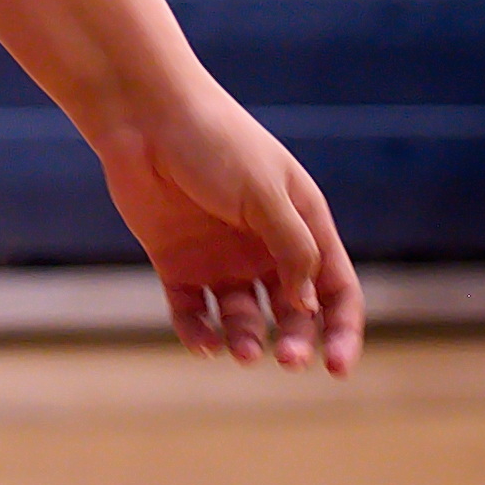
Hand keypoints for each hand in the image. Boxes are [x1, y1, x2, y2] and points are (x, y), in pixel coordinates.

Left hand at [90, 86, 362, 373]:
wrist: (144, 116)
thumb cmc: (213, 142)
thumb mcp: (265, 194)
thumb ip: (292, 248)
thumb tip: (307, 307)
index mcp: (300, 222)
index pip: (334, 288)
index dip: (341, 329)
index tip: (335, 367)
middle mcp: (263, 246)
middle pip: (292, 312)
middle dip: (295, 341)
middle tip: (286, 359)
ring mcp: (220, 257)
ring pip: (243, 319)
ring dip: (247, 340)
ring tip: (242, 350)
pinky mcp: (177, 264)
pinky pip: (193, 313)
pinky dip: (200, 334)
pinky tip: (205, 344)